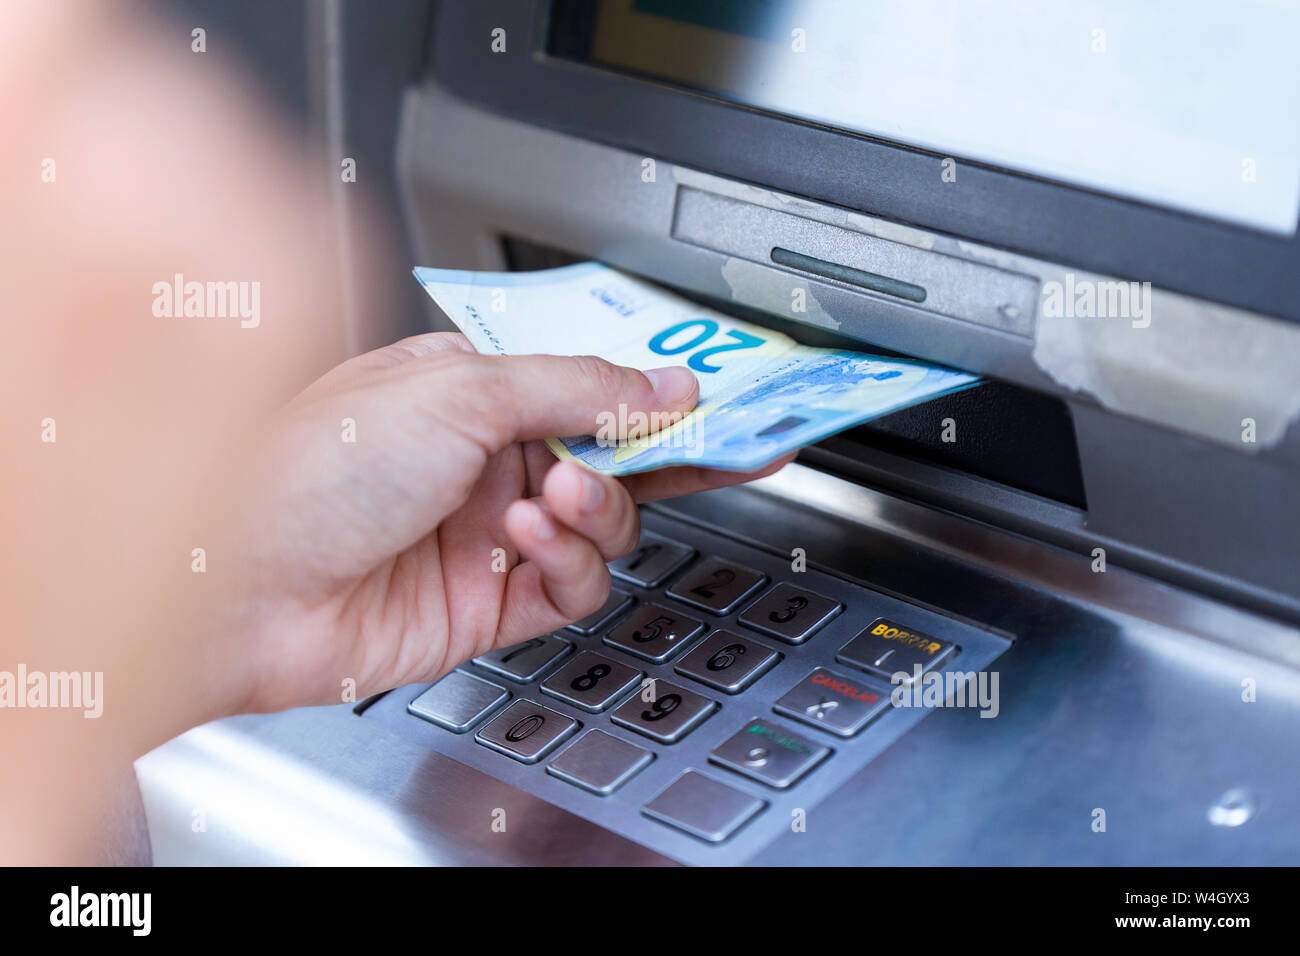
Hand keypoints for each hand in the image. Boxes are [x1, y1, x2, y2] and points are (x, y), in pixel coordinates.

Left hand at [228, 332, 792, 713]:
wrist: (236, 585)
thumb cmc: (307, 468)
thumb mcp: (457, 393)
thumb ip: (576, 386)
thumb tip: (665, 381)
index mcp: (469, 391)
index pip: (587, 382)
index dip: (654, 387)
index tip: (721, 393)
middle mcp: (483, 461)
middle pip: (610, 455)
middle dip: (660, 451)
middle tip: (721, 446)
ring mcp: (488, 534)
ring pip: (603, 524)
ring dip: (598, 507)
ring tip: (555, 495)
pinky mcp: (489, 604)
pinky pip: (572, 585)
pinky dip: (569, 560)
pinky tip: (530, 537)